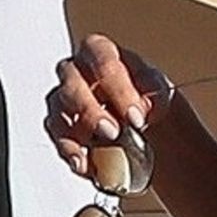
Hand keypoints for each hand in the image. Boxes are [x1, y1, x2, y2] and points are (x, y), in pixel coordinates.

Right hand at [45, 34, 174, 177]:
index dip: (119, 90)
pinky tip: (85, 165)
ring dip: (75, 136)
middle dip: (91, 112)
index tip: (136, 116)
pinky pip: (58, 139)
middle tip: (113, 133)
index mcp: (100, 52)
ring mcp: (63, 99)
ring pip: (58, 113)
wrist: (141, 120)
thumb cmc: (144, 95)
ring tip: (93, 155)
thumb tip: (147, 106)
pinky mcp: (59, 126)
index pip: (103, 62)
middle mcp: (75, 72)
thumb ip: (155, 93)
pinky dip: (71, 153)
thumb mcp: (158, 89)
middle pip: (73, 86)